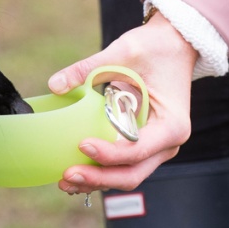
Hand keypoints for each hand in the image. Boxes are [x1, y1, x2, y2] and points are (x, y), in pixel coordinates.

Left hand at [48, 13, 197, 192]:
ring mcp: (157, 148)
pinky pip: (123, 166)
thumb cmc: (154, 48)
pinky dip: (101, 172)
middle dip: (98, 178)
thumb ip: (88, 68)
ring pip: (126, 176)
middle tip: (66, 175)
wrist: (174, 46)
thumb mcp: (122, 51)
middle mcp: (167, 143)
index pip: (136, 150)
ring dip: (96, 181)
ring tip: (65, 180)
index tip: (81, 144)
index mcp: (171, 124)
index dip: (108, 154)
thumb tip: (54, 85)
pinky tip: (75, 172)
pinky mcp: (144, 146)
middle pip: (131, 173)